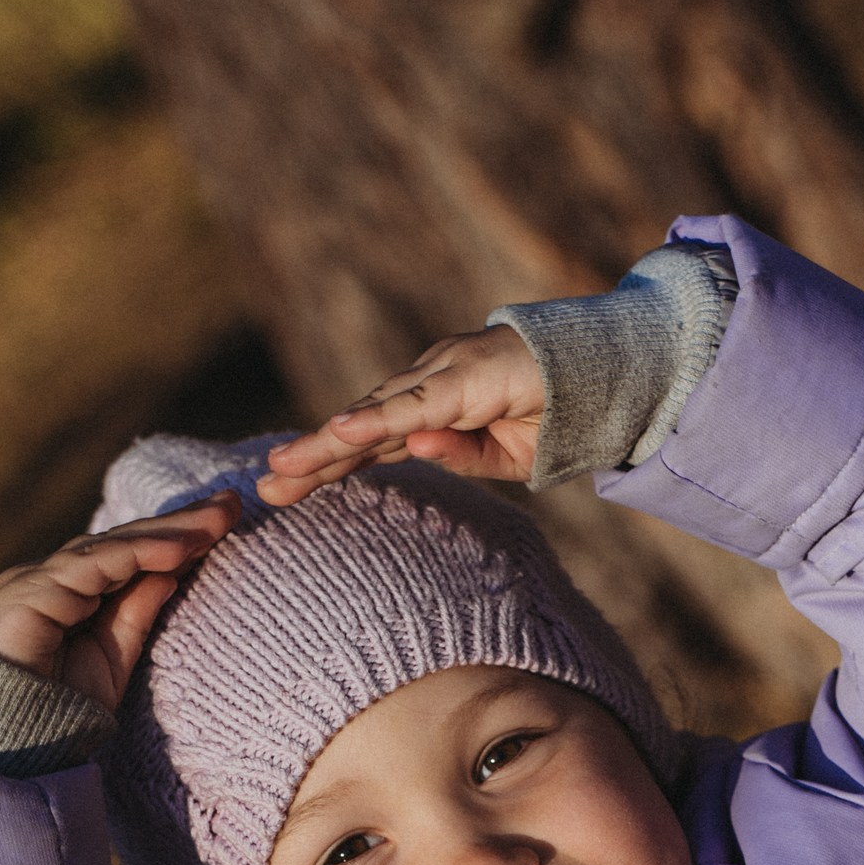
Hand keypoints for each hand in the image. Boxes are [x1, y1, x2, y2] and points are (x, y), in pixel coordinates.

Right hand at [0, 493, 241, 710]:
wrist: (3, 745)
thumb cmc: (53, 712)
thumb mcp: (110, 660)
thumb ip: (135, 615)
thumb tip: (172, 571)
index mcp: (69, 592)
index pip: (130, 555)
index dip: (176, 539)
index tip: (225, 522)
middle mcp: (51, 577)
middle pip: (124, 541)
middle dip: (181, 524)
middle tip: (231, 504)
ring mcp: (37, 580)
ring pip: (112, 546)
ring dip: (168, 533)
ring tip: (216, 522)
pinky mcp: (29, 590)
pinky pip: (93, 566)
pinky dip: (137, 555)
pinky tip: (177, 549)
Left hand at [256, 328, 544, 503]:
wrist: (600, 374)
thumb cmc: (552, 414)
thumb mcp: (503, 457)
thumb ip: (460, 456)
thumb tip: (416, 452)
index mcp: (431, 410)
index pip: (369, 443)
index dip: (326, 464)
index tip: (284, 489)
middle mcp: (425, 386)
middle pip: (358, 430)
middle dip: (310, 460)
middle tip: (263, 490)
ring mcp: (440, 375)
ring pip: (372, 416)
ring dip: (326, 445)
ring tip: (284, 470)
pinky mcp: (462, 376)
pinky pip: (411, 405)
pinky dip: (375, 421)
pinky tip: (340, 434)